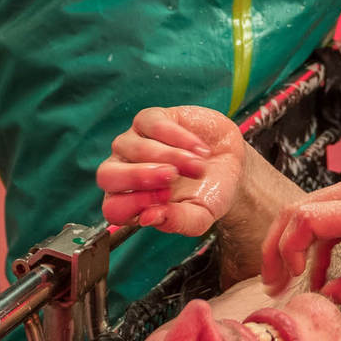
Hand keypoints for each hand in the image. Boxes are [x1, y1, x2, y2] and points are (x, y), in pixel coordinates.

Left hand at [97, 106, 245, 237]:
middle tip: (171, 176)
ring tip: (199, 167)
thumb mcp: (201, 215)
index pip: (113, 208)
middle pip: (107, 175)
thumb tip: (148, 218)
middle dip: (138, 176)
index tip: (166, 200)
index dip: (135, 204)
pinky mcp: (150, 119)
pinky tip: (200, 149)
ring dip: (172, 157)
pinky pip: (154, 125)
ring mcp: (133, 142)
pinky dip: (180, 138)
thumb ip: (178, 222)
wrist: (232, 162)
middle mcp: (124, 171)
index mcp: (130, 201)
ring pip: (135, 148)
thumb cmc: (210, 191)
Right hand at [261, 172, 340, 304]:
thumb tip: (327, 298)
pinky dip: (315, 238)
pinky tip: (319, 272)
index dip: (287, 250)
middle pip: (295, 210)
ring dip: (292, 242)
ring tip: (287, 281)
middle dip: (276, 248)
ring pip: (307, 208)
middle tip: (272, 284)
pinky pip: (326, 210)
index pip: (305, 219)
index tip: (292, 280)